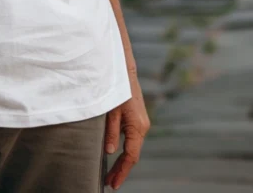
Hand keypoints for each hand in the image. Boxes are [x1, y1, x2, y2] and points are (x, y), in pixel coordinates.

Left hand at [104, 69, 149, 188]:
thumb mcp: (111, 111)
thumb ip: (111, 132)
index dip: (122, 171)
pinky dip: (125, 150)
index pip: (131, 156)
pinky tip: (115, 155)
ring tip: (111, 173)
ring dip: (123, 160)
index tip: (113, 183)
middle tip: (110, 183)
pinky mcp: (138, 119)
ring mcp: (141, 123)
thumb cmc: (118, 89)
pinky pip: (132, 139)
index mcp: (137, 127)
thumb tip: (110, 152)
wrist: (125, 71)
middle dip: (122, 169)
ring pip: (133, 147)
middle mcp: (143, 127)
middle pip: (133, 154)